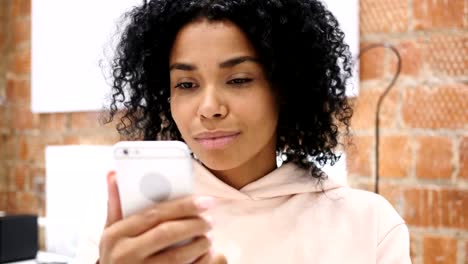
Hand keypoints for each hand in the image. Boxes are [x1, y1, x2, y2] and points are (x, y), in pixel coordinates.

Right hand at [98, 171, 220, 263]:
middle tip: (210, 220)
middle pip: (167, 233)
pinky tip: (205, 255)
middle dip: (193, 224)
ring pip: (176, 256)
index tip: (204, 201)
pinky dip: (198, 262)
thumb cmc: (116, 255)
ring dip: (198, 244)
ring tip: (209, 237)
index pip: (154, 214)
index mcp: (116, 235)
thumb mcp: (110, 232)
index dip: (182, 206)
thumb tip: (115, 174)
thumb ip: (115, 204)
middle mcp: (125, 254)